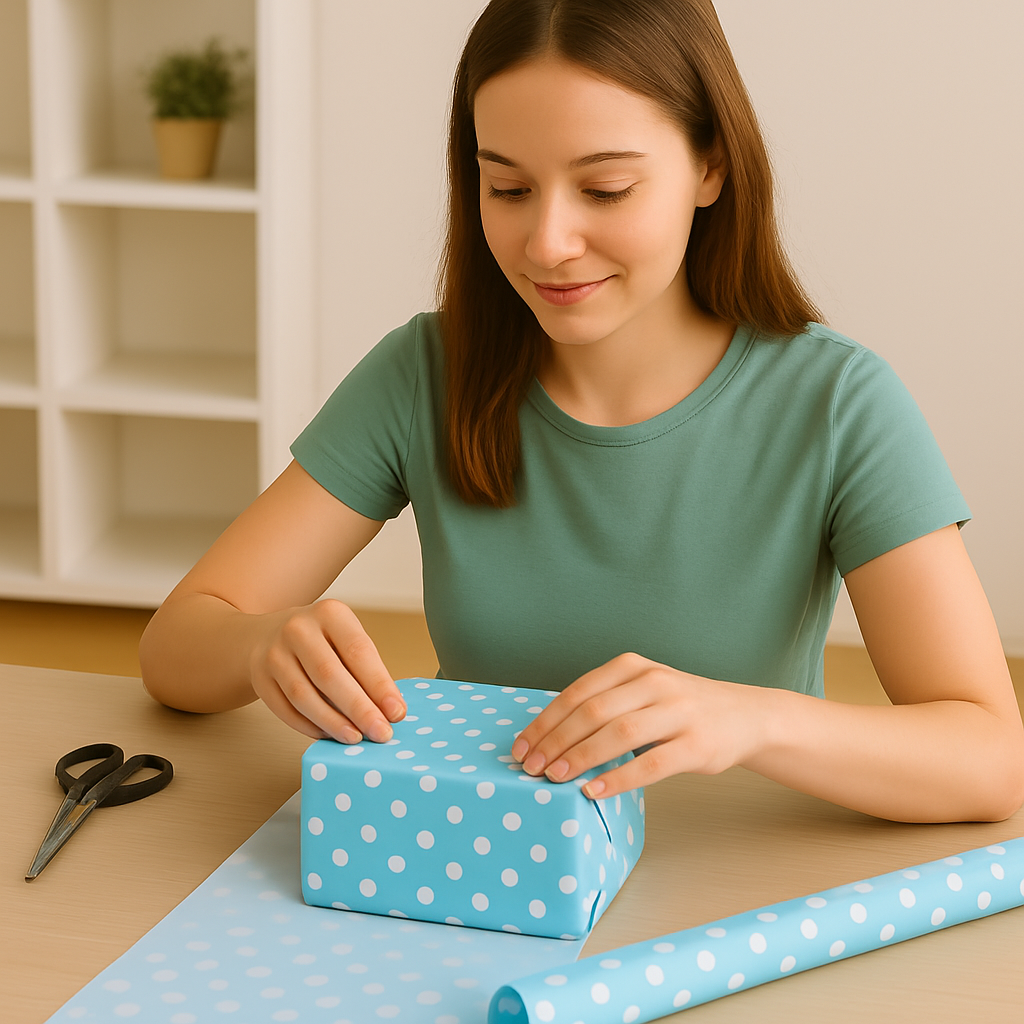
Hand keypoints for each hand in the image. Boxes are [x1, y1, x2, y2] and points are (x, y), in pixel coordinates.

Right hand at [249, 599, 405, 743]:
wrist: (268, 635)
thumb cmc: (322, 641)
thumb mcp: (346, 639)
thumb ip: (367, 670)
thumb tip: (391, 710)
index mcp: (330, 614)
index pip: (358, 651)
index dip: (379, 685)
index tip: (396, 712)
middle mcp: (298, 629)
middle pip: (330, 675)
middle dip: (359, 709)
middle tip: (381, 733)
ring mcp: (274, 653)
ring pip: (304, 696)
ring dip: (334, 722)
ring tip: (356, 738)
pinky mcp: (260, 678)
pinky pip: (286, 710)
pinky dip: (310, 726)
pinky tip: (330, 735)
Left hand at [511, 653, 764, 798]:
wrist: (744, 716)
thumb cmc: (680, 707)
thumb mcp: (642, 690)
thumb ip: (605, 703)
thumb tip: (548, 738)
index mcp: (633, 667)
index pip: (578, 692)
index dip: (546, 721)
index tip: (522, 746)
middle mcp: (654, 683)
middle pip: (593, 711)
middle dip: (555, 741)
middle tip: (530, 767)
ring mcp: (678, 712)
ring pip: (619, 734)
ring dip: (580, 758)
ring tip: (554, 777)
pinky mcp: (696, 745)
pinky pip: (651, 763)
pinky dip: (617, 778)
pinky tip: (593, 791)